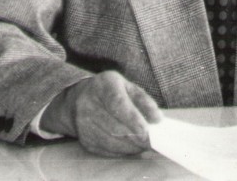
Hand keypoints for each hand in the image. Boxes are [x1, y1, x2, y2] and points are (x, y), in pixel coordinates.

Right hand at [41, 71, 161, 156]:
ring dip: (132, 146)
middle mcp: (88, 105)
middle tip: (153, 142)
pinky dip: (123, 151)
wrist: (79, 99)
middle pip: (115, 127)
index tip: (146, 131)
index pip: (117, 104)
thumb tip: (157, 119)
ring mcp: (83, 124)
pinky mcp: (85, 140)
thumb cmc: (110, 92)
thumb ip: (144, 100)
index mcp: (102, 86)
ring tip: (145, 144)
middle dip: (137, 137)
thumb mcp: (127, 87)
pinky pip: (107, 150)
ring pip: (112, 142)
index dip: (133, 119)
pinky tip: (132, 147)